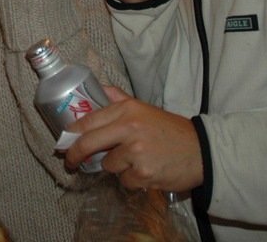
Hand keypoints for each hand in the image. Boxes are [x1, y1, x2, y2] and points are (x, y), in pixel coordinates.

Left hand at [64, 86, 203, 191]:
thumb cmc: (170, 130)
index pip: (88, 120)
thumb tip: (96, 86)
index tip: (63, 141)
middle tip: (69, 161)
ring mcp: (136, 152)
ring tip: (135, 161)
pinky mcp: (143, 173)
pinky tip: (146, 171)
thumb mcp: (143, 108)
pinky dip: (131, 179)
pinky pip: (124, 181)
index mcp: (127, 109)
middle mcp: (129, 128)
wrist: (203, 151)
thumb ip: (117, 98)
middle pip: (88, 143)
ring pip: (107, 165)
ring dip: (116, 167)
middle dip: (73, 154)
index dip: (71, 133)